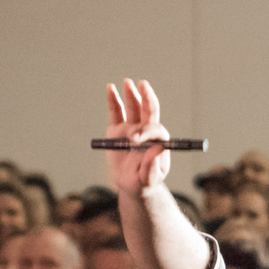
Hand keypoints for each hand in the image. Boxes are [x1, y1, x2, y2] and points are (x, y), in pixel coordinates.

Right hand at [104, 79, 171, 199]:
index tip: (135, 140)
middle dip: (146, 97)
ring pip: (133, 107)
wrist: (132, 185)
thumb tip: (156, 148)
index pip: (154, 128)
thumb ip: (152, 167)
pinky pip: (116, 113)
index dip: (146, 130)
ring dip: (132, 94)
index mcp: (158, 140)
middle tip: (143, 85)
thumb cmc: (144, 182)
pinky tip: (111, 89)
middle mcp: (146, 130)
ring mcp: (131, 128)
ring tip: (128, 83)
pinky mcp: (117, 130)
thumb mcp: (149, 180)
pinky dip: (113, 101)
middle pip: (148, 110)